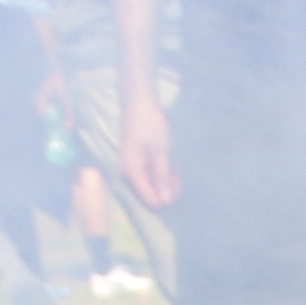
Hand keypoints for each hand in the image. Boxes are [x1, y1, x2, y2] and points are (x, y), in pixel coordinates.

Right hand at [121, 86, 178, 209]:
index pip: (151, 200)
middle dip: (167, 188)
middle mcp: (128, 174)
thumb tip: (166, 201)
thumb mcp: (160, 150)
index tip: (177, 178)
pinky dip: (160, 174)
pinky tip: (167, 164)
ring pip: (151, 187)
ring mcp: (131, 169)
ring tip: (173, 167)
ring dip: (164, 181)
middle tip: (177, 173)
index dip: (167, 196)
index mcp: (132, 172)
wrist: (138, 103)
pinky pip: (149, 178)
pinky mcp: (135, 164)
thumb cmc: (150, 123)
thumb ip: (162, 176)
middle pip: (151, 196)